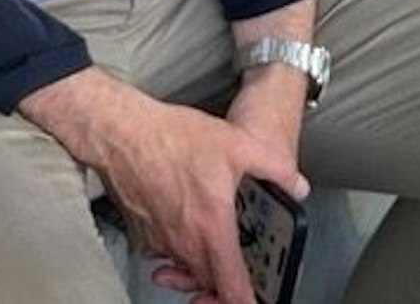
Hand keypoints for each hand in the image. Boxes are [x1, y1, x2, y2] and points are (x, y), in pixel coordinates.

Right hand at [21, 68, 303, 303]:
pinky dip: (181, 249)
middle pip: (209, 284)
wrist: (122, 133)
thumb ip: (274, 167)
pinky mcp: (144, 234)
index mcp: (212, 228)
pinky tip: (188, 224)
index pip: (232, 288)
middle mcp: (184, 243)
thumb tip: (296, 185)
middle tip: (237, 273)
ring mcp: (161, 241)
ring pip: (188, 269)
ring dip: (202, 267)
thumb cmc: (171, 138)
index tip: (257, 301)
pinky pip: (168, 253)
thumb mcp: (236, 144)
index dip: (248, 301)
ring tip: (215, 249)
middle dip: (224, 284)